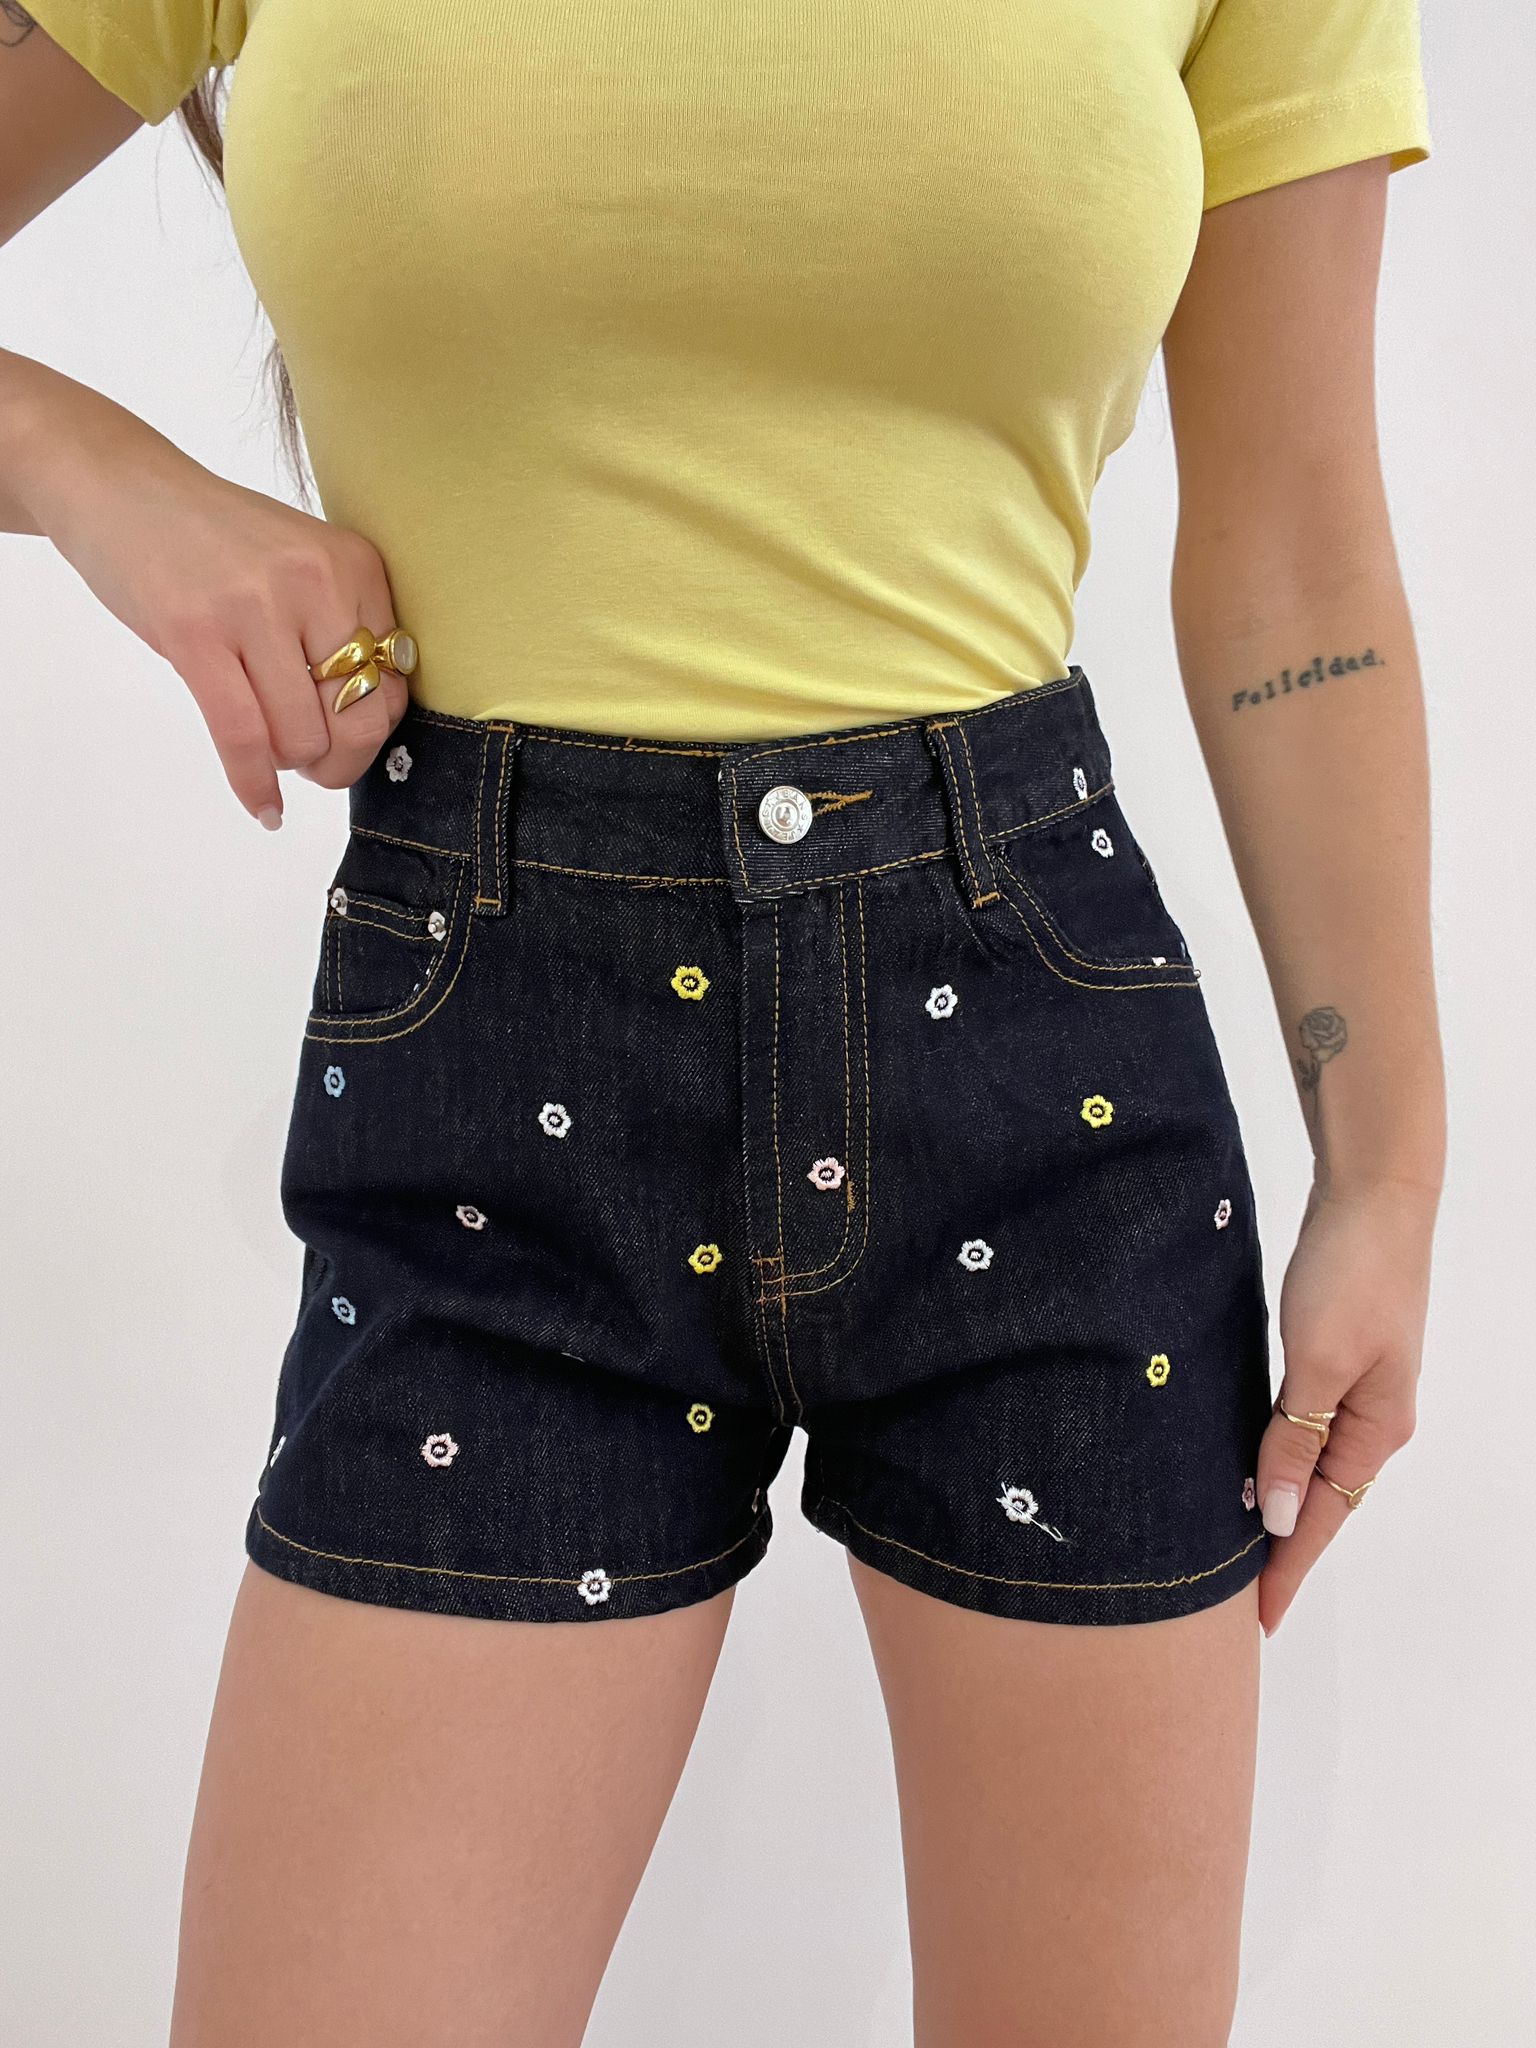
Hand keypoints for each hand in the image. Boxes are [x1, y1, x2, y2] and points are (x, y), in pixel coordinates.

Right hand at [33, 397, 408, 823]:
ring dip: (286, 763)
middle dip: (335, 760)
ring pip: (300, 736)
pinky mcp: (195, 634)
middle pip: (355, 719)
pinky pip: (243, 738)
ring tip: (266, 746)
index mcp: (354, 565)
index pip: (391, 682)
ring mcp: (254, 606)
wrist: (119, 486)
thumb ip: (342, 629)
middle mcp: (316, 581)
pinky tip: (262, 807)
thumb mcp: (300, 563)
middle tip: (310, 762)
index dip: (370, 729)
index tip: (342, 739)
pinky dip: (254, 785)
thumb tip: (370, 726)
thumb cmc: (215, 541)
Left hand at [1254, 1175, 1438, 1635]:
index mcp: (1376, 1428)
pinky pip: (1299, 1423)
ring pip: (1308, 1462)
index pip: (1325, 1520)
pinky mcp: (1331, 1352)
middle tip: (1229, 1597)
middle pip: (1321, 1501)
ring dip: (1275, 1503)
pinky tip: (1244, 1464)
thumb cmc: (1351, 1274)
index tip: (1255, 1621)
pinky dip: (1274, 1454)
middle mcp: (1371, 1416)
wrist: (1373, 1194)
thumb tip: (1282, 1516)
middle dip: (1281, 1548)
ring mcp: (1353, 1384)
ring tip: (1231, 1545)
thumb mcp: (1319, 1361)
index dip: (1288, 1569)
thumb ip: (1296, 1439)